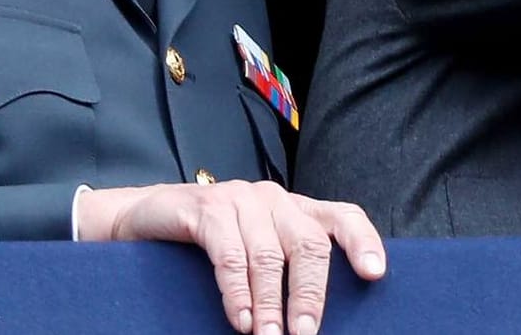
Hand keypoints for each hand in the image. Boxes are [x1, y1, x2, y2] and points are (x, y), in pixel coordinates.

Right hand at [76, 181, 385, 334]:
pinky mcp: (206, 209)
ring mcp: (240, 200)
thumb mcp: (257, 250)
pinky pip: (229, 255)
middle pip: (309, 243)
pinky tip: (241, 319)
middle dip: (311, 294)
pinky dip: (237, 292)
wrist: (146, 217)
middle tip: (305, 334)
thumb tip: (312, 317)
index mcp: (296, 209)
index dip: (363, 242)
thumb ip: (287, 269)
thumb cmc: (212, 243)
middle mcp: (274, 199)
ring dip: (270, 303)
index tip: (374, 274)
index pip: (343, 217)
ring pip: (268, 256)